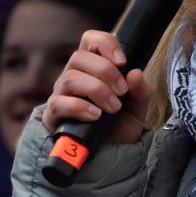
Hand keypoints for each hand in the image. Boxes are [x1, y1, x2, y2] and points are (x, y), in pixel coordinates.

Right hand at [42, 30, 152, 144]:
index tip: (122, 61)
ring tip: (113, 108)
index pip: (90, 40)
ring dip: (96, 90)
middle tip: (122, 91)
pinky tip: (96, 116)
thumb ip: (141, 92)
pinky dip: (80, 107)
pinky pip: (59, 103)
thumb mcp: (137, 109)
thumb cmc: (119, 126)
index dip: (105, 43)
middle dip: (105, 72)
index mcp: (93, 67)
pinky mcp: (54, 115)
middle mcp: (74, 76)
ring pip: (70, 78)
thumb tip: (135, 74)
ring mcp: (61, 94)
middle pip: (79, 57)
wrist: (109, 156)